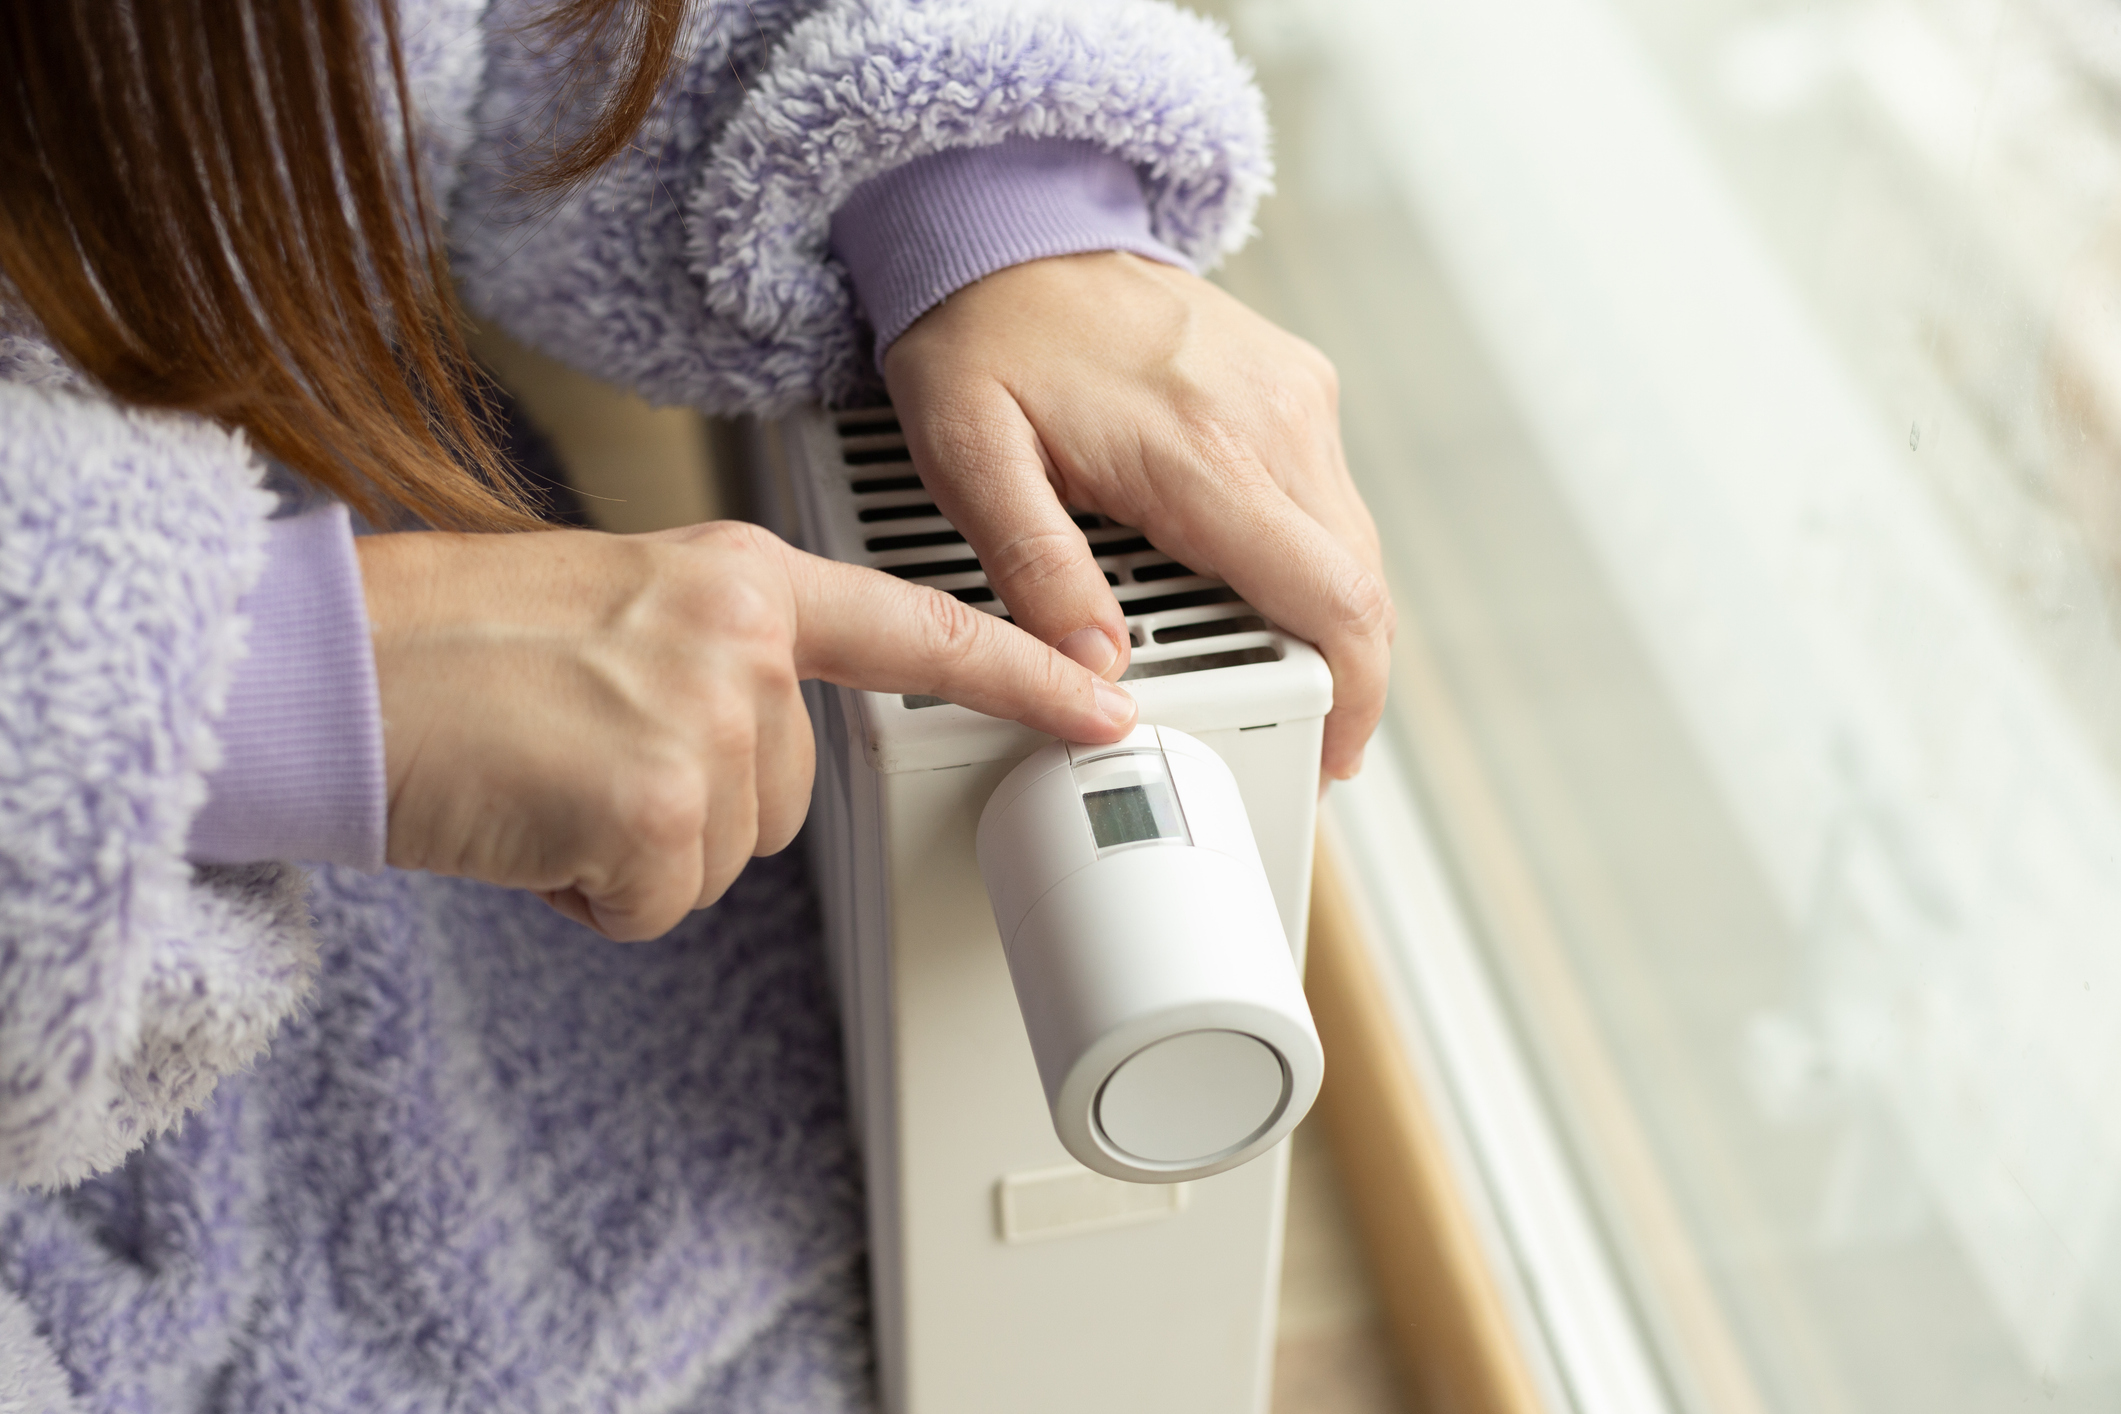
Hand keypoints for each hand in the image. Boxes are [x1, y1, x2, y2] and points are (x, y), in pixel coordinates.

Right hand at [355, 521, 1136, 939]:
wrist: (330, 669)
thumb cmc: (452, 641)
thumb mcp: (619, 609)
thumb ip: (718, 661)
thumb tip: (751, 751)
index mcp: (744, 581)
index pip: (917, 629)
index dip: (1021, 674)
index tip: (1107, 708)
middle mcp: (744, 642)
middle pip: (791, 799)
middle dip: (694, 807)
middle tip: (581, 753)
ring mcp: (708, 725)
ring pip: (721, 858)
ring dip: (634, 849)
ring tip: (544, 777)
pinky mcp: (657, 809)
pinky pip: (655, 902)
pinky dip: (585, 891)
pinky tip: (526, 821)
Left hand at [883, 251, 1392, 778]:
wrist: (1011, 225)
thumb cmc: (983, 338)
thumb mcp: (973, 460)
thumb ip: (1037, 571)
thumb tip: (1097, 672)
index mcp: (1206, 452)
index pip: (1332, 599)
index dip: (1351, 695)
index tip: (1334, 754)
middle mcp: (1275, 420)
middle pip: (1359, 584)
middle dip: (1345, 675)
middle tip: (1302, 740)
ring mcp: (1295, 396)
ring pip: (1352, 542)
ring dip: (1329, 618)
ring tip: (1276, 675)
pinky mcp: (1295, 383)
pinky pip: (1328, 496)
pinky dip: (1311, 558)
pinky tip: (1257, 587)